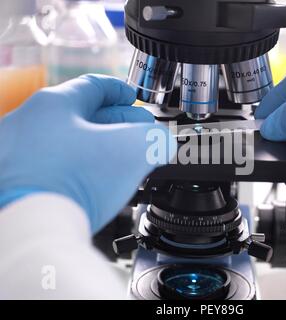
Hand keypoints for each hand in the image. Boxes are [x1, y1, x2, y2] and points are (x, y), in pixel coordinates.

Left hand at [0, 74, 175, 232]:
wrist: (32, 228)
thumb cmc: (73, 183)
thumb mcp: (133, 150)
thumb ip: (156, 139)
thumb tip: (162, 143)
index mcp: (53, 105)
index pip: (93, 86)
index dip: (120, 91)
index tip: (132, 97)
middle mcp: (27, 125)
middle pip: (81, 116)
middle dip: (116, 122)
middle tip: (138, 132)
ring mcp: (16, 155)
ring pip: (66, 142)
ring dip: (96, 146)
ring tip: (119, 160)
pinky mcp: (14, 182)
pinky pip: (53, 165)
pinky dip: (77, 167)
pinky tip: (92, 181)